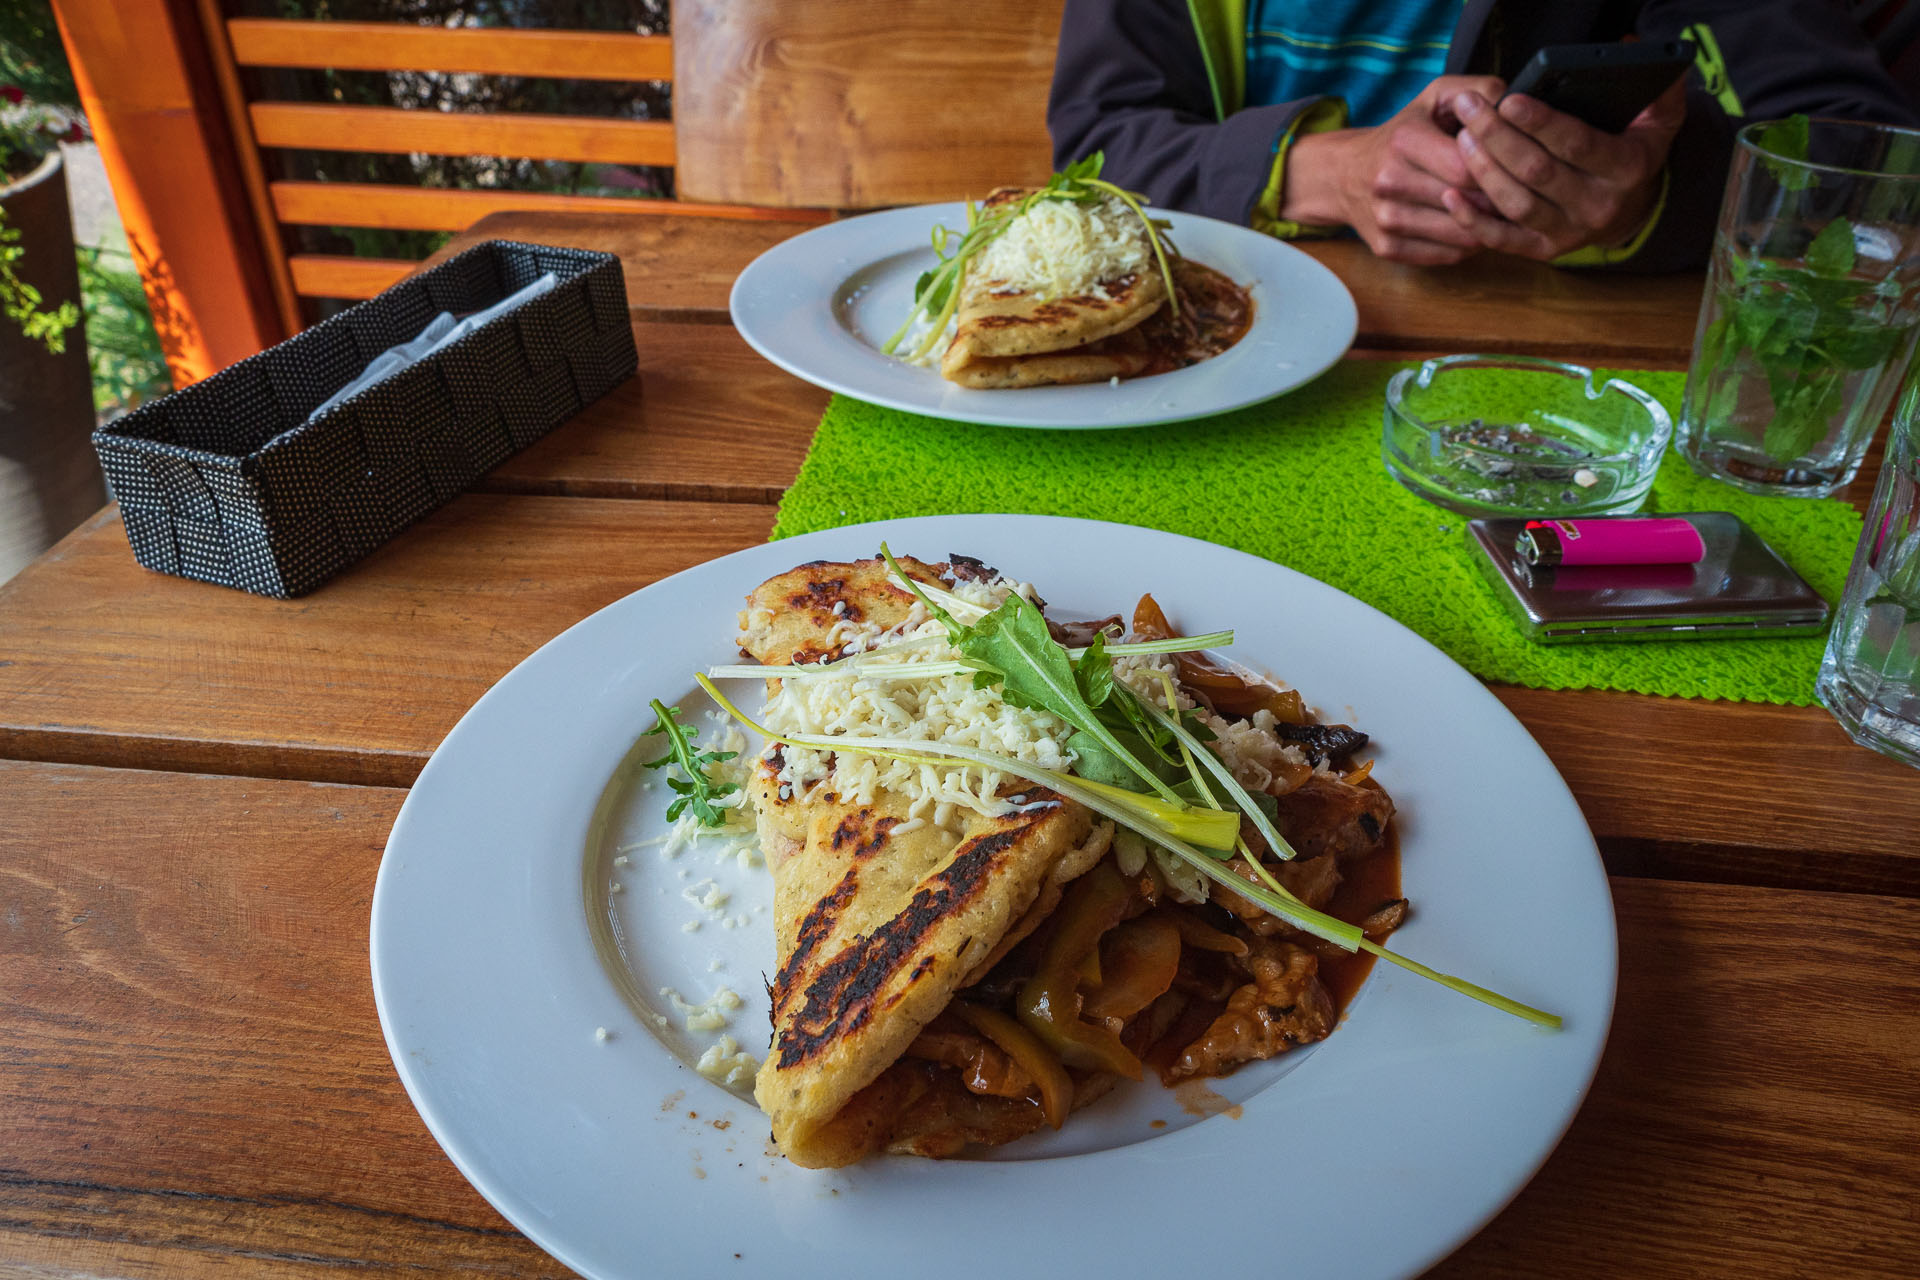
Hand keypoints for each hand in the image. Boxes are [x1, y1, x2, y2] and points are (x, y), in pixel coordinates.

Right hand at [1281, 76, 1505, 265]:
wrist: (1343, 175)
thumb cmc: (1401, 135)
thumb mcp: (1433, 99)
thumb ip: (1476, 88)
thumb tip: (1511, 100)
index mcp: (1404, 141)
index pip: (1467, 167)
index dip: (1498, 170)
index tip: (1513, 167)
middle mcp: (1389, 182)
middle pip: (1467, 204)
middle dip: (1499, 201)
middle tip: (1517, 193)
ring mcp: (1386, 220)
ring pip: (1461, 236)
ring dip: (1489, 226)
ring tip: (1500, 212)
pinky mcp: (1388, 247)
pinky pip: (1447, 255)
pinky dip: (1467, 244)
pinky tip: (1472, 226)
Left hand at [1441, 79, 1685, 259]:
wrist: (1630, 211)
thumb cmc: (1633, 153)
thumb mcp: (1658, 121)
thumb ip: (1657, 90)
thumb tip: (1633, 51)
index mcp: (1625, 169)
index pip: (1576, 143)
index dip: (1540, 123)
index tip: (1508, 101)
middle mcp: (1597, 205)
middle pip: (1537, 172)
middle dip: (1498, 138)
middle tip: (1470, 110)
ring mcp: (1568, 232)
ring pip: (1516, 204)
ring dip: (1483, 172)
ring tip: (1462, 138)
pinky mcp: (1543, 251)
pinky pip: (1502, 240)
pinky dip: (1472, 221)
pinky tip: (1450, 195)